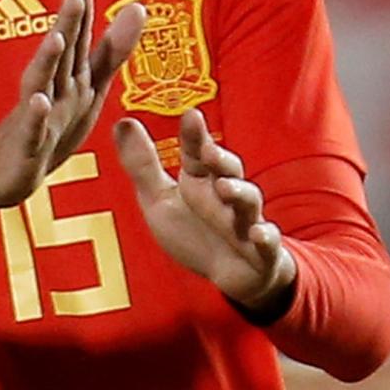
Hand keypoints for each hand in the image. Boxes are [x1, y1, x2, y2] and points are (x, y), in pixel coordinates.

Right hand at [0, 0, 144, 224]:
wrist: (8, 172)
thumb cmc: (53, 125)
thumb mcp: (89, 87)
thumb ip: (112, 50)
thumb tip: (138, 7)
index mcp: (70, 77)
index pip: (78, 40)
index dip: (82, 13)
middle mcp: (52, 90)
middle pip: (62, 55)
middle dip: (69, 25)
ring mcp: (39, 117)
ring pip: (43, 85)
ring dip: (49, 62)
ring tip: (57, 39)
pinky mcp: (28, 147)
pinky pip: (34, 131)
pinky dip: (36, 116)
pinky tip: (39, 102)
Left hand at [113, 108, 295, 309]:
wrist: (230, 274)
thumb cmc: (195, 232)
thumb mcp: (159, 200)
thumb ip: (142, 165)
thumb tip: (122, 122)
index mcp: (201, 179)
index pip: (197, 152)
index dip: (195, 136)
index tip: (191, 115)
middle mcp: (226, 194)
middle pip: (227, 170)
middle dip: (219, 159)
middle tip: (207, 150)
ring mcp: (246, 221)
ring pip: (248, 201)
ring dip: (239, 193)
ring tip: (225, 187)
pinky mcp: (260, 251)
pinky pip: (267, 243)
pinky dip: (265, 238)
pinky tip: (258, 234)